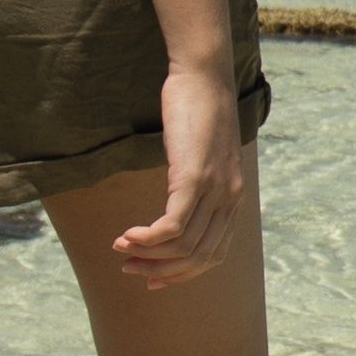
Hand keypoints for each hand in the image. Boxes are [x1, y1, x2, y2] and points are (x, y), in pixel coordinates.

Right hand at [109, 75, 259, 279]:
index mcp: (234, 198)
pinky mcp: (194, 178)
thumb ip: (197, 182)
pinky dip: (147, 238)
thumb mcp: (202, 155)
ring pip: (183, 246)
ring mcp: (214, 190)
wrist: (204, 77)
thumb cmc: (198, 111)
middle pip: (197, 257)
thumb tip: (177, 201)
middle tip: (130, 267)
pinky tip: (128, 235)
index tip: (153, 279)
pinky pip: (171, 226)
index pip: (213, 255)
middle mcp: (230, 199)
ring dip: (148, 254)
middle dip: (161, 270)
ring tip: (122, 248)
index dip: (182, 273)